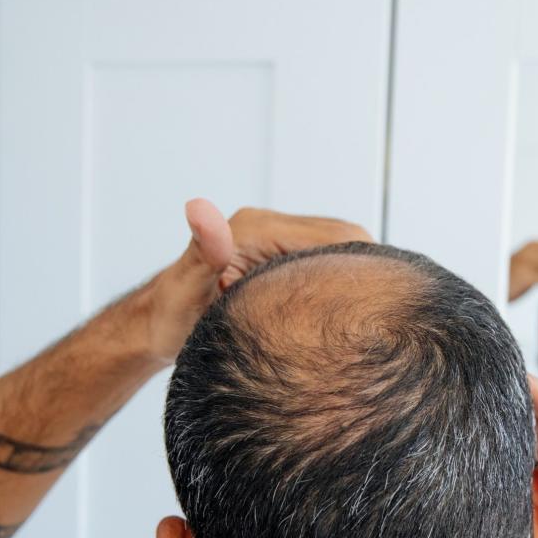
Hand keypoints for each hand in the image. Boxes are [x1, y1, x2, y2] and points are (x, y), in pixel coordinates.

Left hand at [143, 200, 371, 363]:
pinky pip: (327, 262)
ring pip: (341, 250)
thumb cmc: (168, 315)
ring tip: (373, 314)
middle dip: (367, 270)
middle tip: (384, 313)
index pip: (333, 235)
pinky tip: (348, 311)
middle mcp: (272, 227)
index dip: (361, 264)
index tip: (379, 299)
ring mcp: (279, 242)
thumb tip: (201, 211)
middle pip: (346, 238)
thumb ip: (202, 251)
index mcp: (257, 228)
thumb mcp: (184, 287)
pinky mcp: (282, 259)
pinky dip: (343, 281)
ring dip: (357, 276)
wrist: (154, 326)